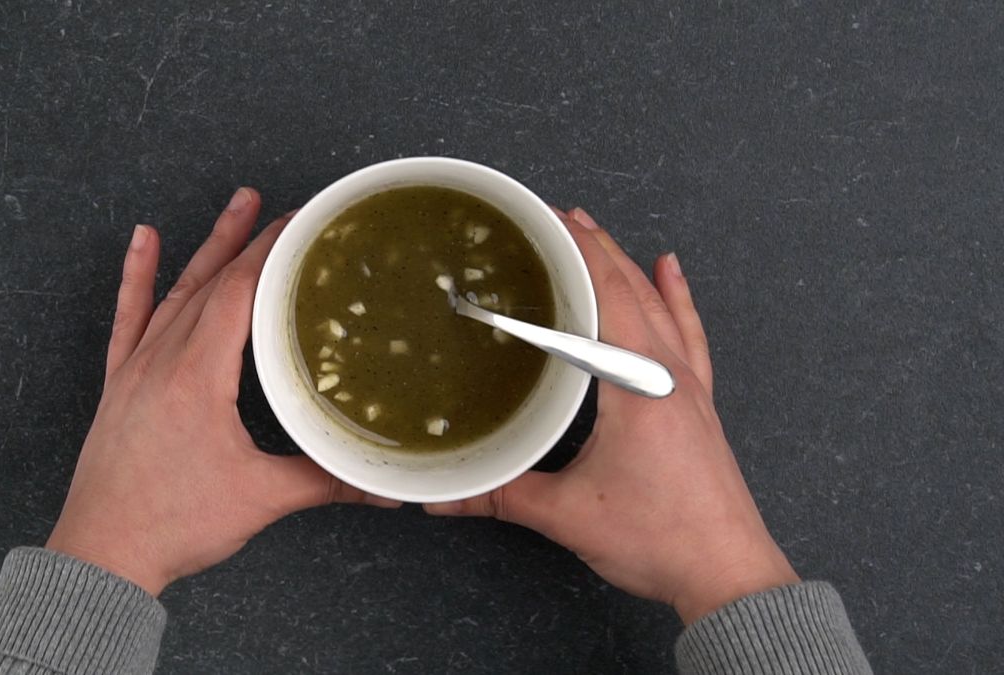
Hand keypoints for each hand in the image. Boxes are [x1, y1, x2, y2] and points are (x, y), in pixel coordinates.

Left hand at [47, 188, 399, 596]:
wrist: (101, 554)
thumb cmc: (172, 525)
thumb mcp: (259, 499)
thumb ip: (324, 482)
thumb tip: (383, 487)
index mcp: (198, 377)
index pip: (238, 295)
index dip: (270, 255)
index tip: (298, 225)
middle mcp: (163, 360)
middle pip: (210, 282)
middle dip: (245, 240)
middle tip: (273, 204)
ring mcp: (136, 369)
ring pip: (175, 292)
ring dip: (205, 248)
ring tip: (232, 207)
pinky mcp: (119, 384)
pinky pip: (128, 317)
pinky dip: (136, 277)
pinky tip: (142, 242)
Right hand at [426, 207, 797, 623]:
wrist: (729, 574)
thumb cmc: (659, 538)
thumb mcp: (568, 514)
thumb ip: (501, 496)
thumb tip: (441, 496)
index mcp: (636, 384)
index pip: (604, 295)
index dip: (574, 252)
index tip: (544, 218)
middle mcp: (667, 373)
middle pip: (630, 289)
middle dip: (592, 246)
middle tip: (555, 216)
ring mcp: (690, 386)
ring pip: (660, 304)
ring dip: (628, 265)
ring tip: (599, 232)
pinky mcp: (700, 404)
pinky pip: (690, 334)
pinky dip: (679, 299)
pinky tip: (672, 273)